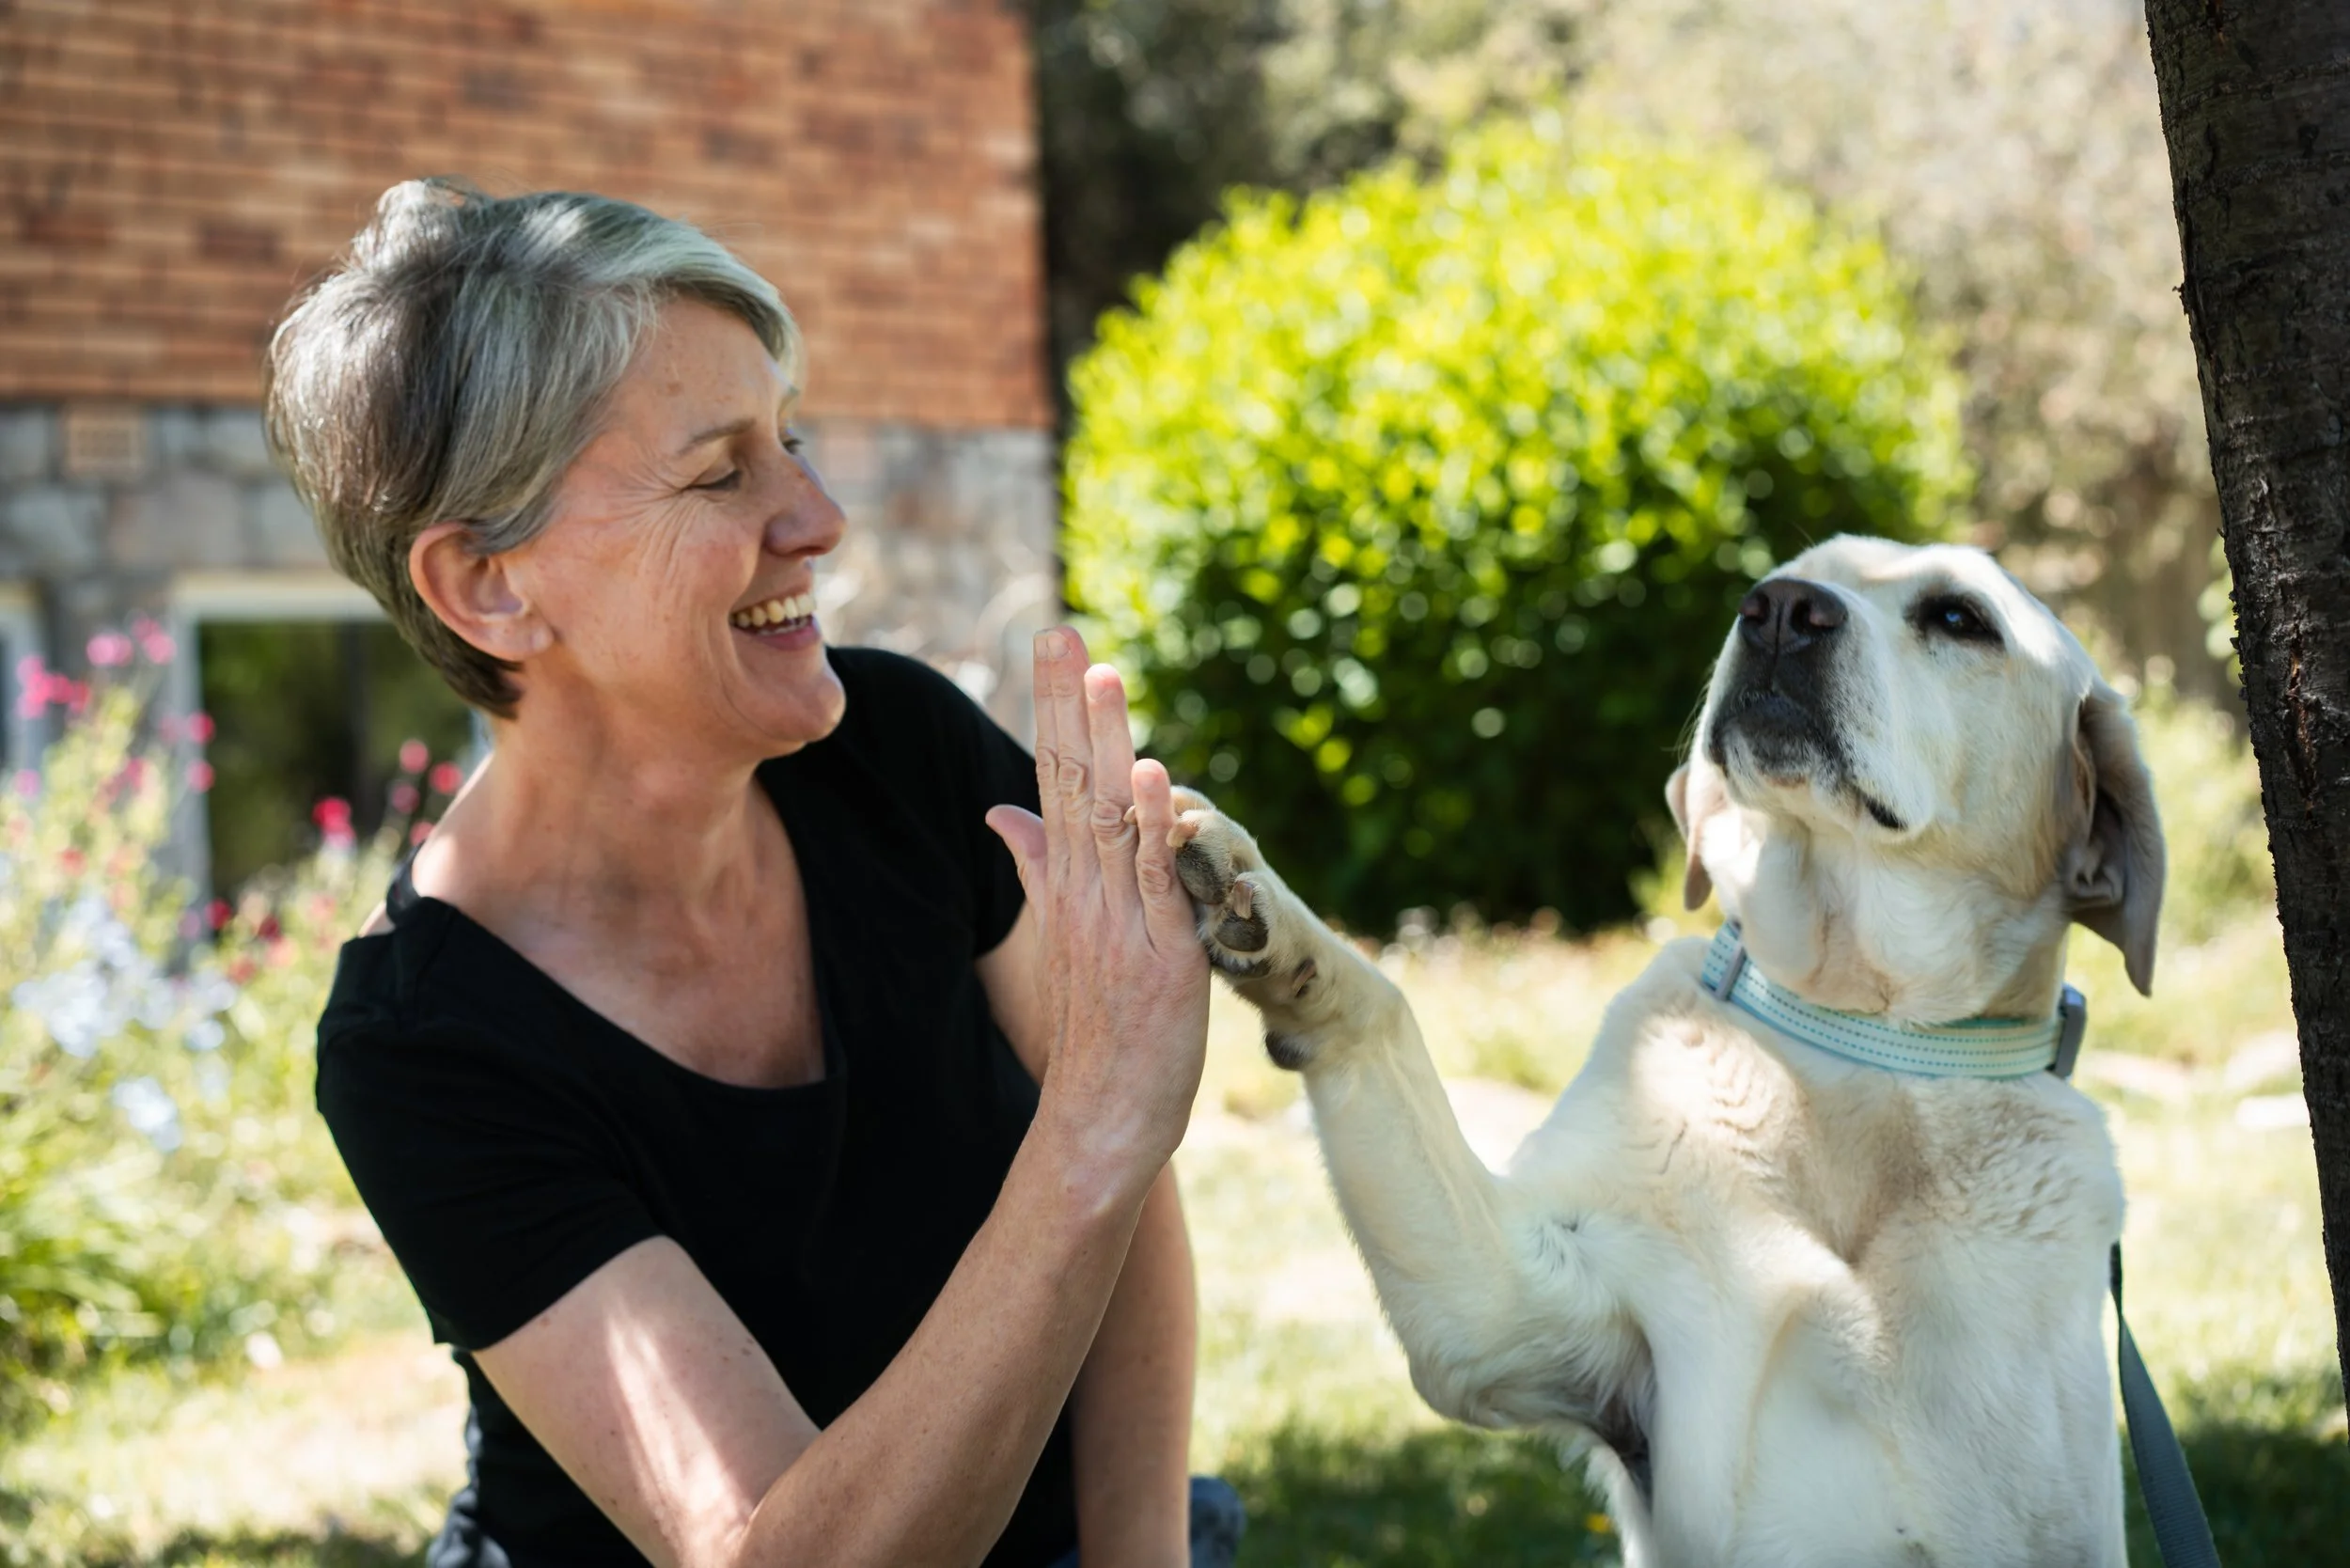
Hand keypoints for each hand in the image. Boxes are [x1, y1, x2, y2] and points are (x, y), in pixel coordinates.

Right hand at [987, 629, 1210, 1199]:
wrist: (1102, 1117)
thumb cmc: (1096, 1026)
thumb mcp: (1068, 933)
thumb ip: (1039, 865)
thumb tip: (1003, 808)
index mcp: (1068, 882)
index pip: (1053, 776)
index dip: (1055, 707)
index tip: (1055, 641)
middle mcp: (1085, 893)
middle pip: (1070, 783)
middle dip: (1067, 705)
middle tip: (1061, 631)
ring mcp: (1119, 923)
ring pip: (1110, 820)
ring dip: (1109, 745)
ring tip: (1106, 676)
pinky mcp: (1159, 955)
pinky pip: (1154, 882)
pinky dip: (1153, 827)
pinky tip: (1150, 775)